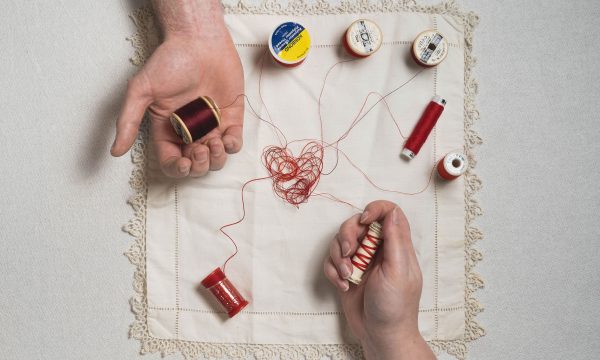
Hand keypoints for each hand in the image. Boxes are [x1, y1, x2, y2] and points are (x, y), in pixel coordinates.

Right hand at [111, 15, 243, 177]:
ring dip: (215, 159)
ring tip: (213, 142)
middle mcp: (189, 131)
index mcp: (167, 128)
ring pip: (216, 159)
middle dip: (198, 164)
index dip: (177, 168)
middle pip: (195, 165)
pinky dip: (232, 147)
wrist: (199, 41)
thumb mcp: (142, 90)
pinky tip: (226, 138)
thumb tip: (115, 151)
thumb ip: (128, 121)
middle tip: (199, 149)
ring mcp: (211, 125)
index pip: (171, 160)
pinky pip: (234, 143)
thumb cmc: (170, 61)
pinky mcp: (231, 118)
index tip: (182, 162)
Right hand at [324, 200, 435, 359]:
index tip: (364, 221)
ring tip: (347, 276)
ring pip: (341, 241)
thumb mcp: (398, 271)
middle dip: (348, 235)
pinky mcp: (347, 273)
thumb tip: (392, 212)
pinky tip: (343, 286)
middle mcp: (378, 249)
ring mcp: (361, 261)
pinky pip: (332, 261)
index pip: (389, 212)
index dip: (374, 210)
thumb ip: (395, 239)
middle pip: (357, 223)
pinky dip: (333, 271)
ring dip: (338, 257)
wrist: (380, 334)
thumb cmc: (395, 306)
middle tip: (349, 252)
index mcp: (396, 245)